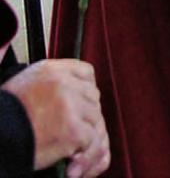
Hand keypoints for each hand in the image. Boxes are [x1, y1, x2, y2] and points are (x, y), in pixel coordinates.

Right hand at [1, 59, 110, 175]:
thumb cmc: (4, 119)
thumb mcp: (25, 87)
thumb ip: (52, 86)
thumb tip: (77, 97)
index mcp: (50, 71)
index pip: (86, 73)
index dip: (86, 91)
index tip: (81, 106)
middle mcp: (63, 83)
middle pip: (93, 99)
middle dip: (87, 118)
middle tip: (76, 136)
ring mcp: (70, 106)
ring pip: (95, 121)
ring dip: (87, 139)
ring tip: (74, 154)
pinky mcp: (73, 130)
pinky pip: (92, 141)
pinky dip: (85, 155)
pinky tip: (72, 165)